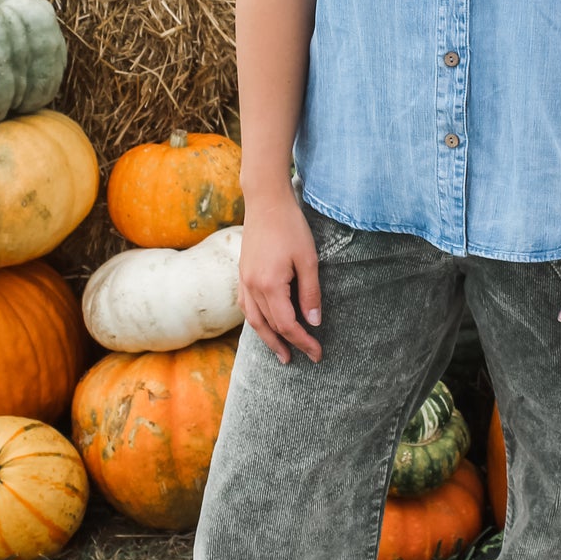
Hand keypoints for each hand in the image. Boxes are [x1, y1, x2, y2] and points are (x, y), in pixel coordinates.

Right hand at [237, 194, 322, 363]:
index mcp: (270, 285)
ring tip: (281, 352)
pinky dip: (256, 320)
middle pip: (269, 326)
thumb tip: (314, 322)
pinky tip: (263, 325)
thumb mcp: (308, 260)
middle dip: (287, 345)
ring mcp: (244, 280)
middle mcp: (252, 286)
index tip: (318, 353)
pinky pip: (246, 306)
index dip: (304, 342)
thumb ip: (310, 293)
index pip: (288, 325)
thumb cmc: (291, 227)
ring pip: (254, 319)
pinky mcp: (242, 273)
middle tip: (303, 359)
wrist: (266, 201)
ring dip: (267, 338)